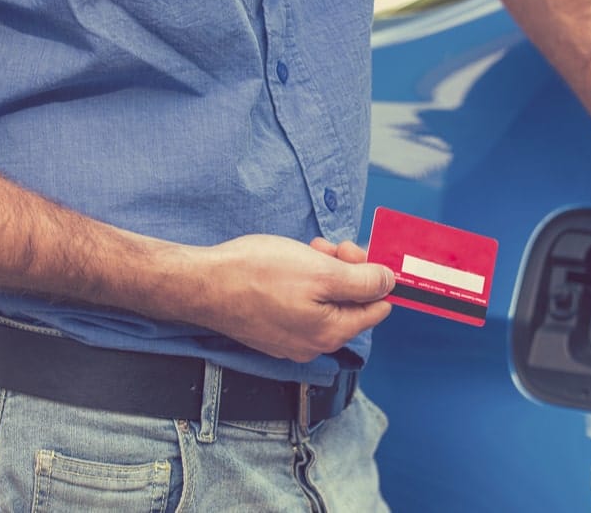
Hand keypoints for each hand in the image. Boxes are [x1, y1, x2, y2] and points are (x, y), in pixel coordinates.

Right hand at [186, 235, 394, 361]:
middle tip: (329, 247)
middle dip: (347, 270)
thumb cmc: (256, 275)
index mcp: (331, 333)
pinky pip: (302, 304)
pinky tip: (290, 263)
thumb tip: (389, 284)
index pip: (377, 308)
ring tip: (308, 250)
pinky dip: (303, 282)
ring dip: (325, 271)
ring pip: (326, 300)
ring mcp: (291, 338)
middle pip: (351, 303)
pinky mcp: (273, 328)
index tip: (359, 253)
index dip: (374, 276)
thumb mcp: (321, 272)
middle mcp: (314, 343)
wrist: (201, 283)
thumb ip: (362, 282)